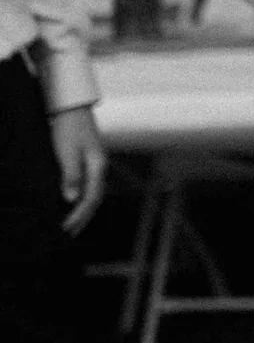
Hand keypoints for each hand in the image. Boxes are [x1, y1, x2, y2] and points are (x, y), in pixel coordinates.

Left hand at [49, 105, 105, 235]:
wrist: (71, 108)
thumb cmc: (68, 129)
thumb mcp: (67, 153)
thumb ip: (71, 176)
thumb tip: (71, 200)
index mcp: (97, 166)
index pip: (91, 199)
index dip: (79, 216)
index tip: (65, 229)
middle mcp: (99, 166)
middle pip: (95, 198)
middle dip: (83, 218)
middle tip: (69, 234)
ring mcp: (95, 163)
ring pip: (93, 192)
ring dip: (83, 210)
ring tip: (72, 224)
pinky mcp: (88, 160)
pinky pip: (88, 185)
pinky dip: (81, 198)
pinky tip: (72, 202)